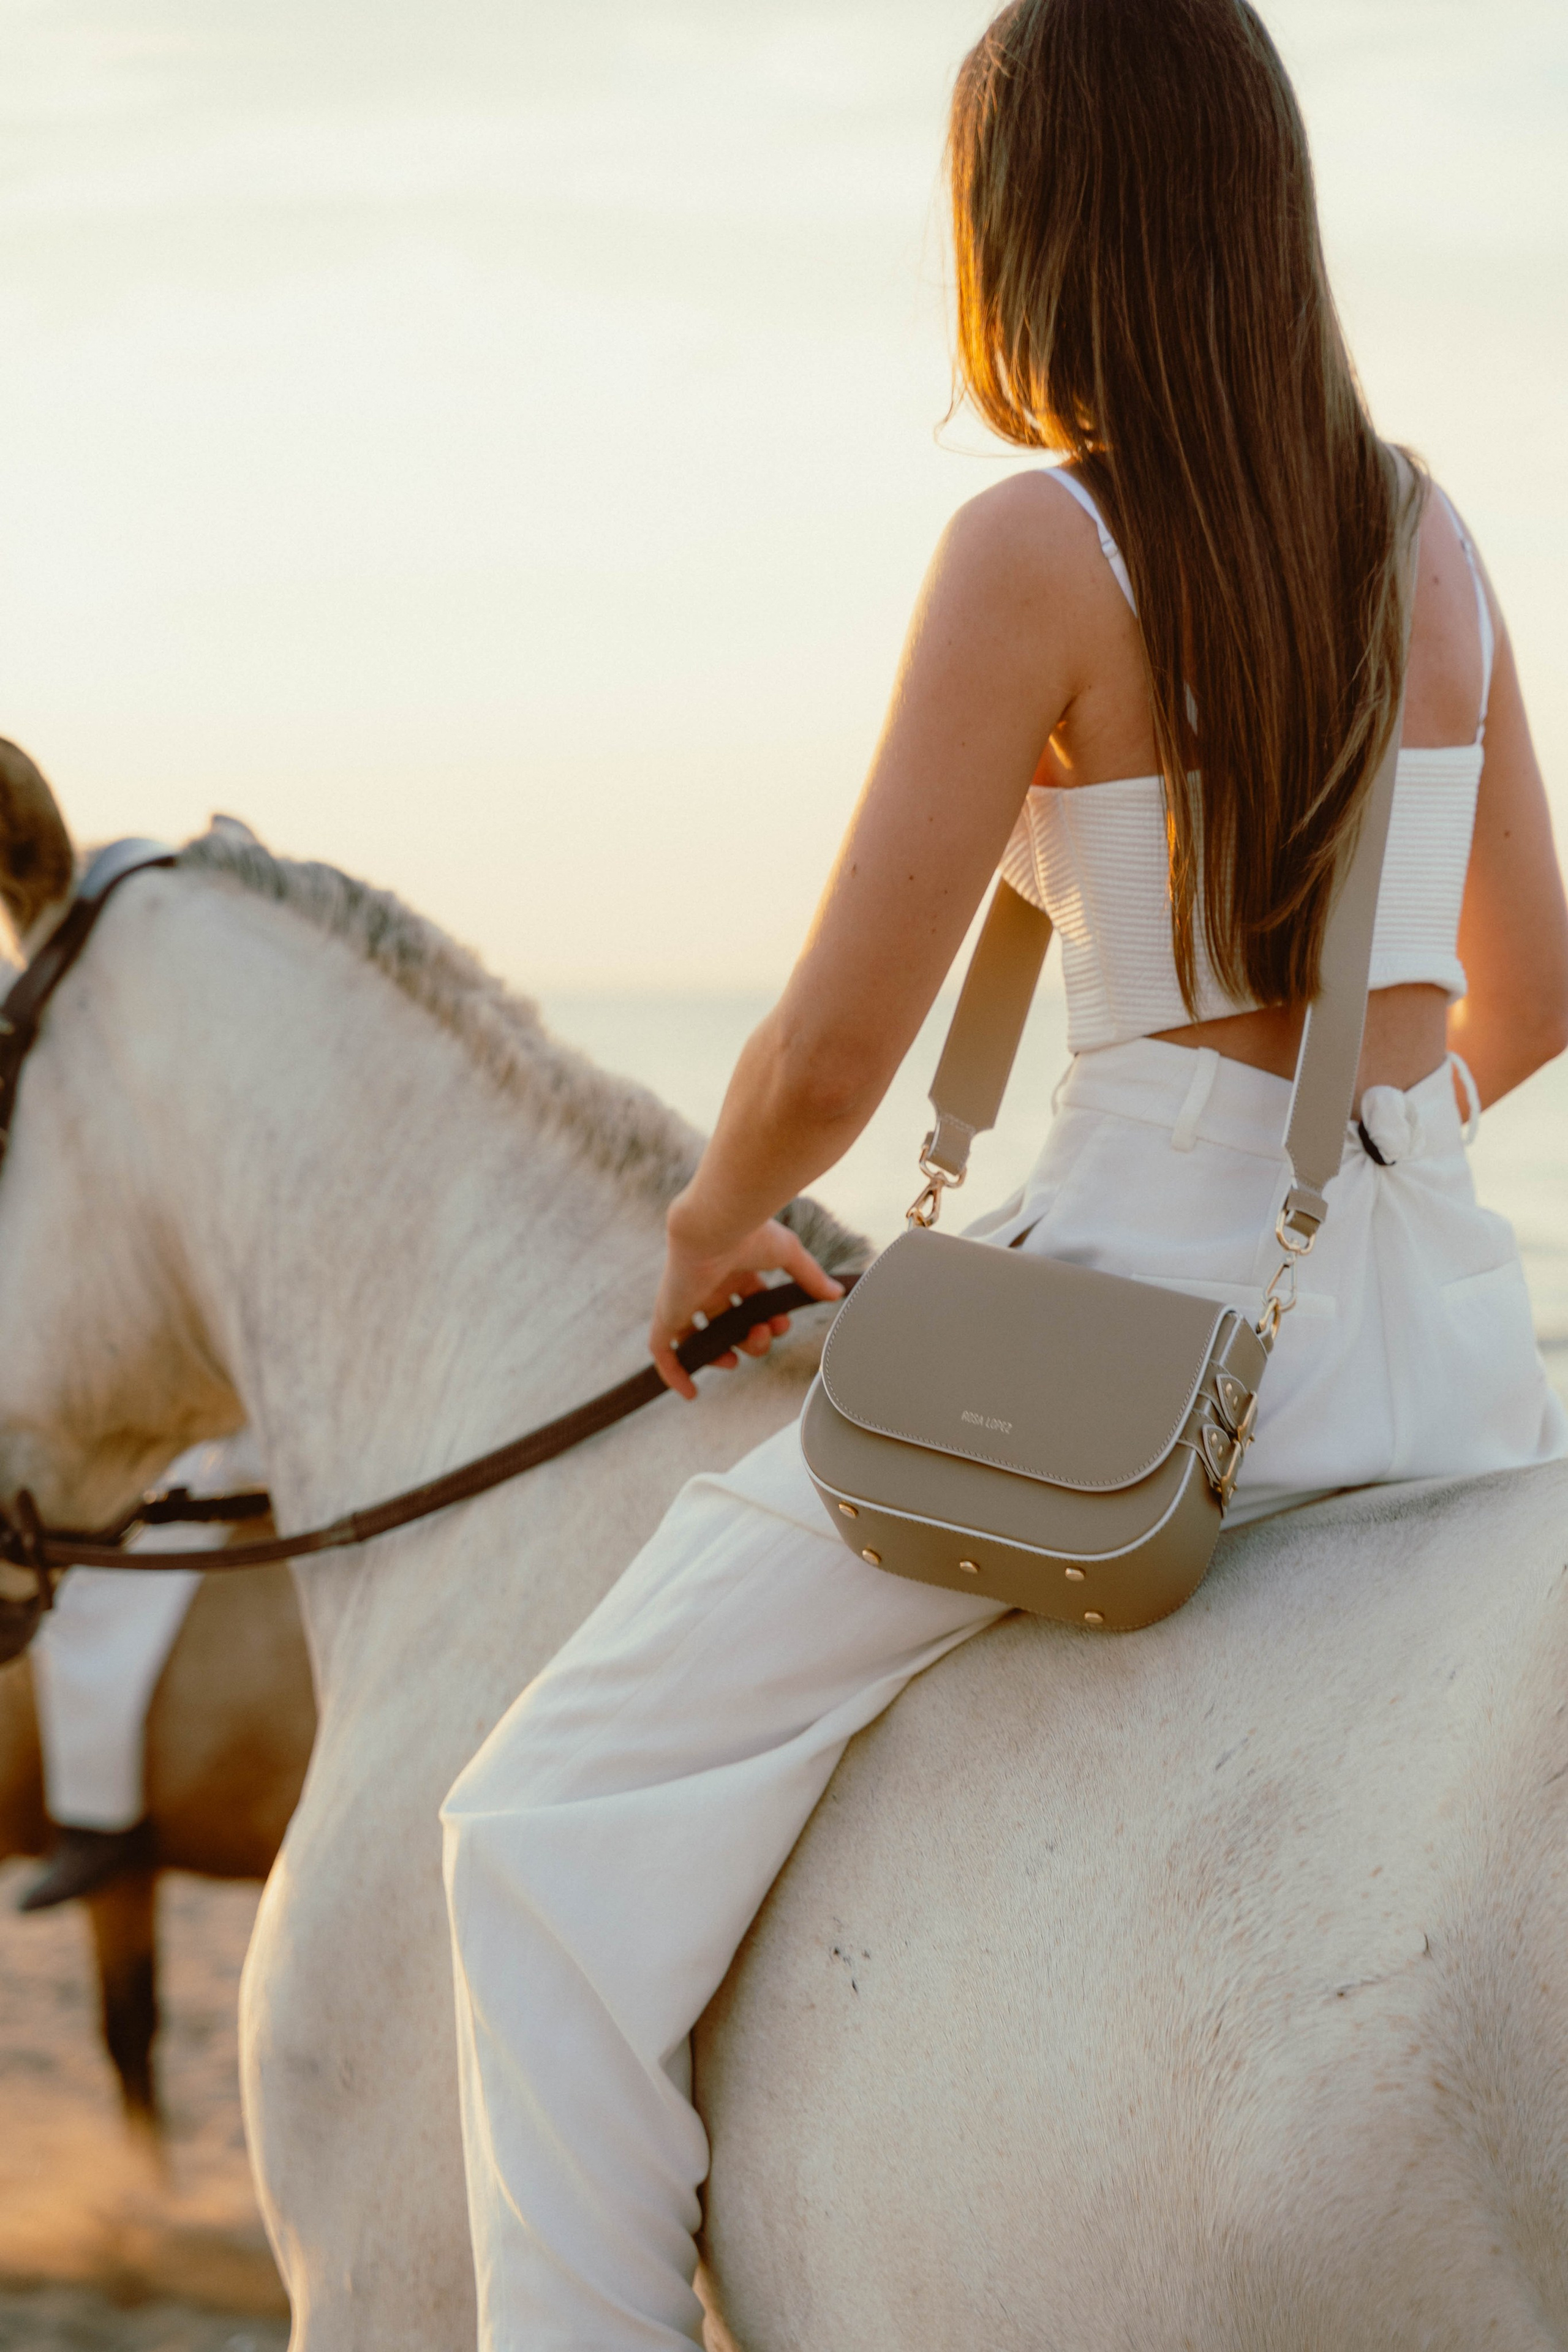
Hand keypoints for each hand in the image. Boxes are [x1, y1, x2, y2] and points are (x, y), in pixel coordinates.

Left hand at [649, 1211, 843, 1399]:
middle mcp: (708, 1284)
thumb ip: (810, 1276)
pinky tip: (689, 1392)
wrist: (716, 1224)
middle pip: (727, 1323)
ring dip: (719, 1354)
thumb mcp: (789, 1254)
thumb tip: (836, 1293)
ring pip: (697, 1337)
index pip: (749, 1303)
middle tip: (762, 1337)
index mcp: (733, 1269)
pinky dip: (673, 1371)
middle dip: (749, 1339)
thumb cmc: (750, 1232)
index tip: (780, 1325)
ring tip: (734, 1359)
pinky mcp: (668, 1311)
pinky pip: (662, 1348)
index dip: (766, 1320)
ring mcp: (686, 1298)